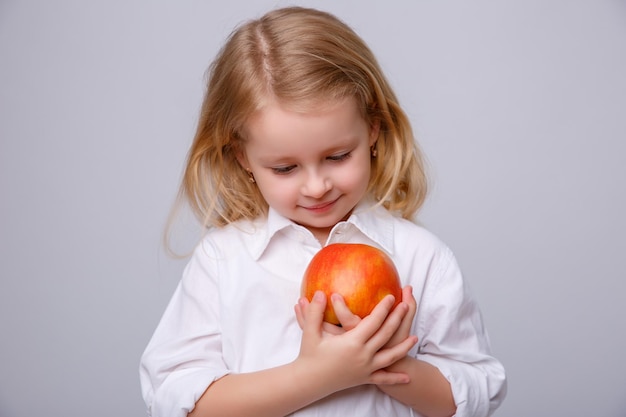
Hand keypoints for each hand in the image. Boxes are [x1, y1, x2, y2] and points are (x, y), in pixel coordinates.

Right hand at [293, 291, 417, 390]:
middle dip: (397, 319)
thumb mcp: (310, 332)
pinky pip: (384, 378)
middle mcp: (363, 355)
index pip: (373, 321)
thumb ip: (314, 311)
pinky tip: (407, 377)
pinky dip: (396, 378)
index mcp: (352, 342)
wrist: (310, 382)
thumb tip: (317, 293)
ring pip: (390, 356)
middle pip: (386, 334)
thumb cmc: (309, 356)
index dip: (383, 308)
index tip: (390, 296)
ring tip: (414, 337)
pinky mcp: (364, 378)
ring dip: (404, 346)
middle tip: (405, 305)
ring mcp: (366, 368)